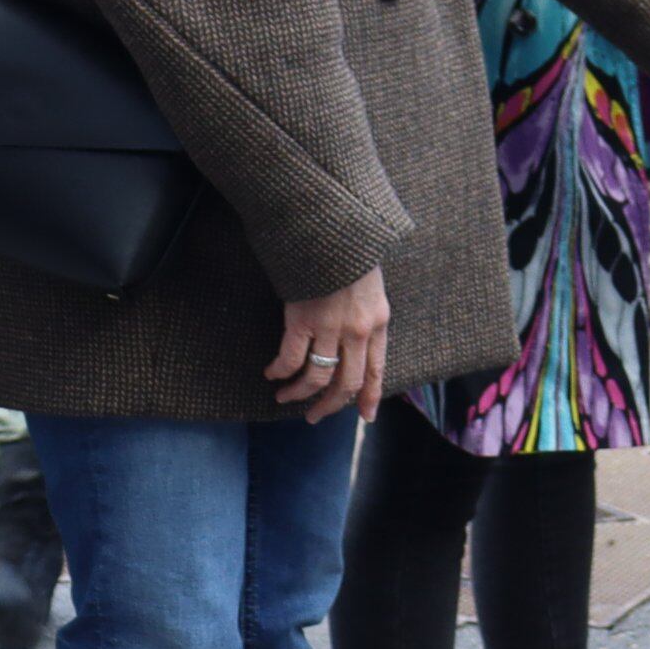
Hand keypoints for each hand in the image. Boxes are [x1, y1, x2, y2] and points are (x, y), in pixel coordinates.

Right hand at [269, 269, 388, 421]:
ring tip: (284, 398)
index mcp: (378, 323)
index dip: (369, 396)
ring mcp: (330, 328)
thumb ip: (367, 318)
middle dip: (329, 405)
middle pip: (346, 382)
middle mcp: (358, 331)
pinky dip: (279, 371)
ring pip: (316, 377)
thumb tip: (358, 344)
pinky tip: (271, 374)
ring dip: (298, 393)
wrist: (335, 232)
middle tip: (314, 416)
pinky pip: (290, 359)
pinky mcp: (302, 320)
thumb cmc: (352, 256)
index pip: (376, 370)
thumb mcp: (373, 290)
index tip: (365, 416)